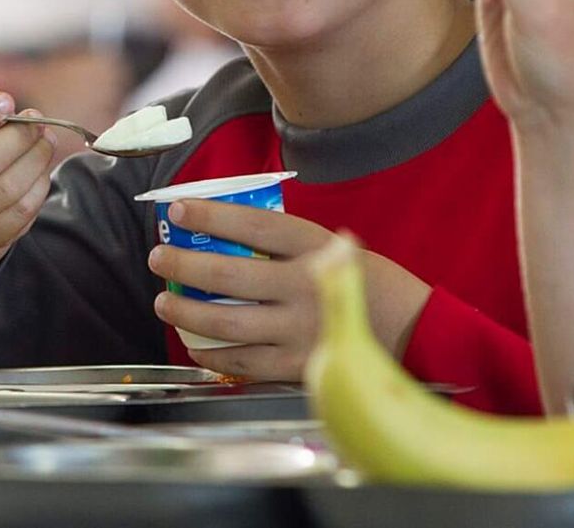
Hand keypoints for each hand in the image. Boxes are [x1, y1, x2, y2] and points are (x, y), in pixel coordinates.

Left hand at [147, 200, 431, 380]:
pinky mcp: (299, 366)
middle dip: (183, 265)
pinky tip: (193, 345)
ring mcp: (301, 329)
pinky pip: (242, 363)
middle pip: (229, 274)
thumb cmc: (369, 283)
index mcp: (316, 247)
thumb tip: (225, 233)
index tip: (177, 208)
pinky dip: (211, 355)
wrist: (415, 332)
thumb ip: (287, 244)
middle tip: (158, 257)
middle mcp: (306, 286)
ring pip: (227, 322)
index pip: (253, 225)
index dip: (211, 215)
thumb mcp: (336, 246)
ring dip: (185, 312)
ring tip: (164, 303)